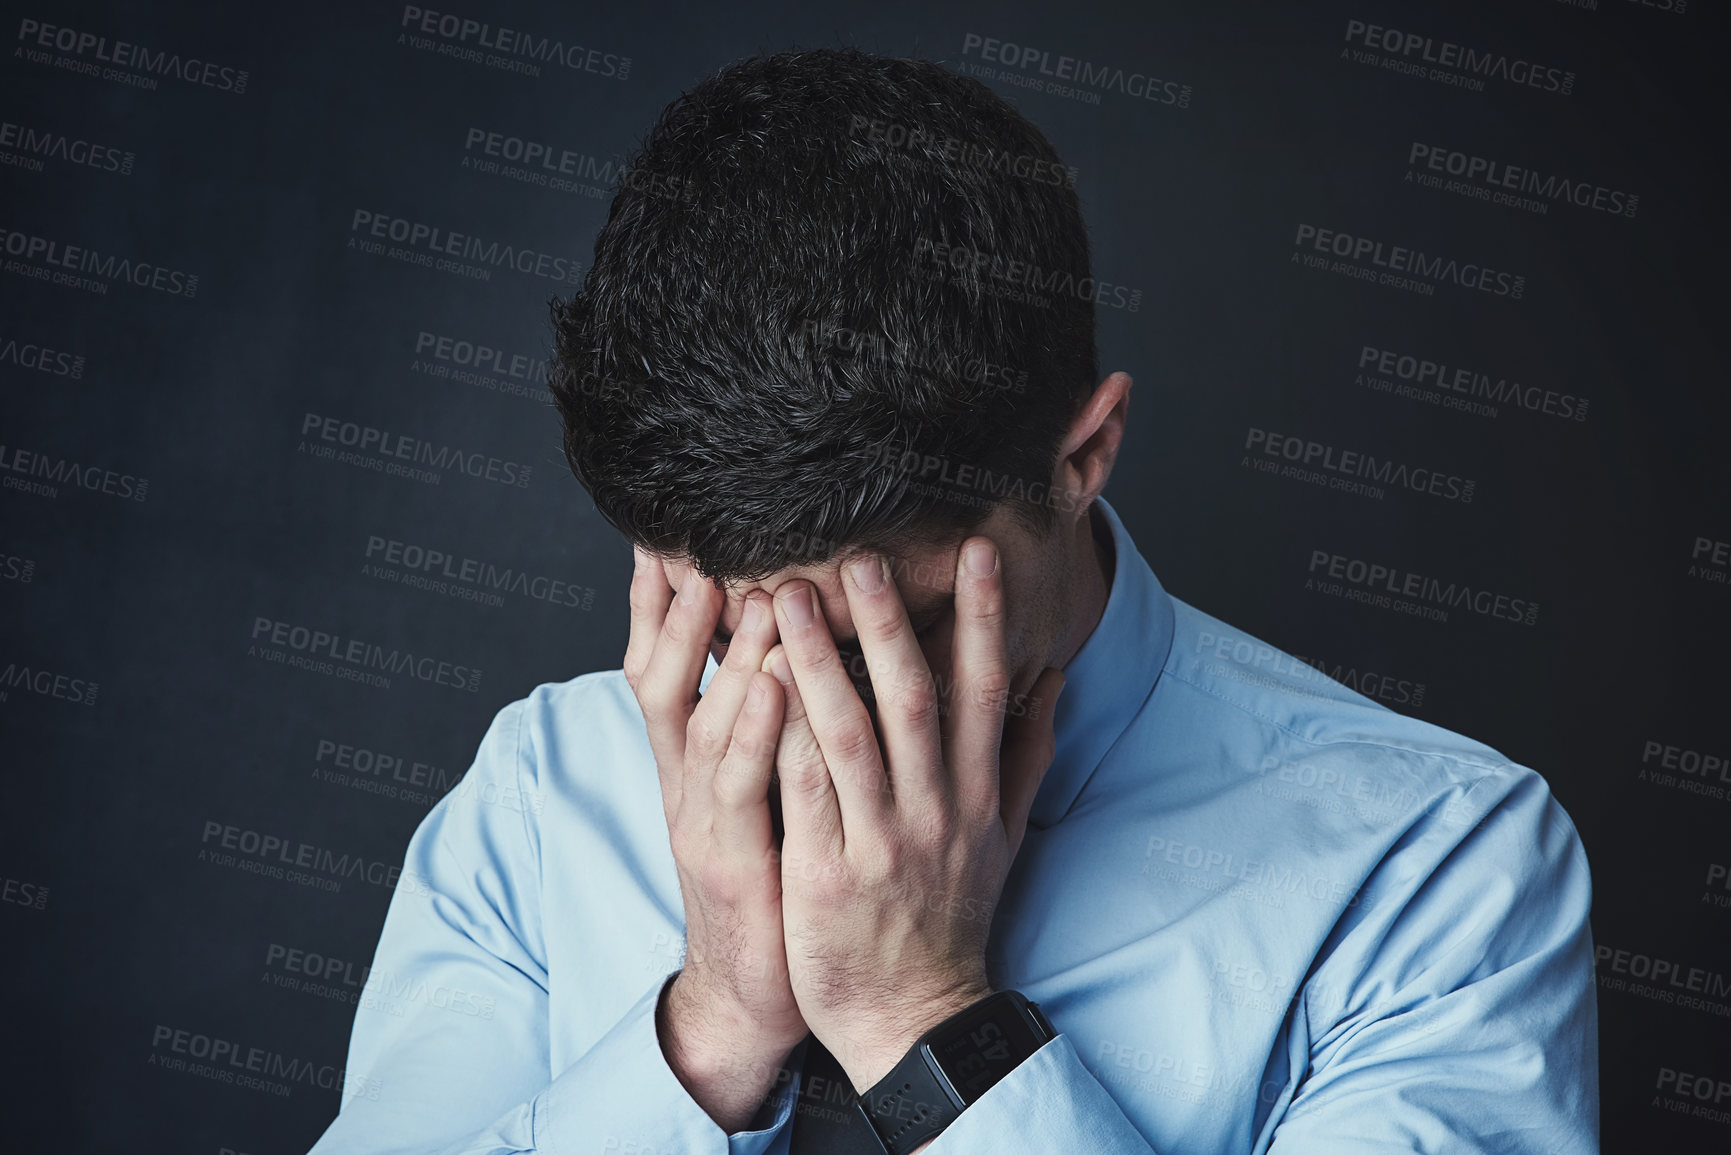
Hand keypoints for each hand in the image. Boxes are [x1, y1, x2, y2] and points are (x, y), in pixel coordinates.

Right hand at [624, 547, 804, 1130]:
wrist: (754, 992)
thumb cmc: (772, 879)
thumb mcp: (762, 790)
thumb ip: (768, 720)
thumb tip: (790, 643)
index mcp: (694, 760)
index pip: (664, 661)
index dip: (660, 600)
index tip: (667, 532)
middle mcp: (684, 780)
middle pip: (657, 675)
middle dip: (671, 609)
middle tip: (690, 540)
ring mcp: (700, 819)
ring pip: (698, 721)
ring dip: (723, 655)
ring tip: (750, 590)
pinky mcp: (730, 860)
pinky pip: (740, 784)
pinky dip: (754, 728)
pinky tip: (774, 682)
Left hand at [763, 536, 1064, 1091]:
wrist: (915, 1016)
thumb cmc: (953, 916)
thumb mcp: (1005, 837)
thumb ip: (1026, 753)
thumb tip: (1053, 677)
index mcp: (975, 796)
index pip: (984, 692)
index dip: (982, 619)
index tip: (976, 552)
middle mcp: (934, 813)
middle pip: (915, 703)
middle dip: (889, 626)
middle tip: (861, 556)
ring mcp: (880, 845)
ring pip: (849, 740)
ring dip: (818, 665)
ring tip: (785, 599)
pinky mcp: (826, 877)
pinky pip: (802, 798)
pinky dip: (783, 742)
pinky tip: (757, 688)